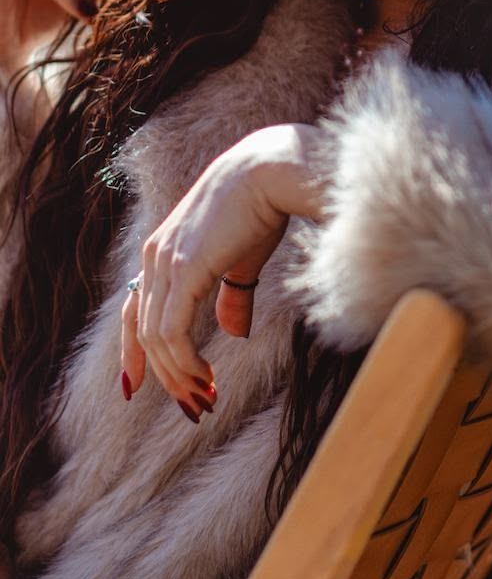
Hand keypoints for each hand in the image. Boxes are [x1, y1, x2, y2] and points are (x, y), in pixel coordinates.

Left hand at [120, 124, 325, 415]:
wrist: (271, 171)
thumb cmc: (262, 207)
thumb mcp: (242, 259)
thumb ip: (232, 297)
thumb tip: (234, 333)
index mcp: (162, 252)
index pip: (133, 311)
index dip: (134, 351)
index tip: (136, 386)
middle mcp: (154, 257)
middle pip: (142, 332)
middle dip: (164, 376)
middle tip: (195, 406)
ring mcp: (165, 262)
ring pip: (155, 337)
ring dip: (177, 375)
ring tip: (203, 398)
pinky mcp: (184, 269)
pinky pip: (171, 331)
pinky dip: (184, 361)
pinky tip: (205, 377)